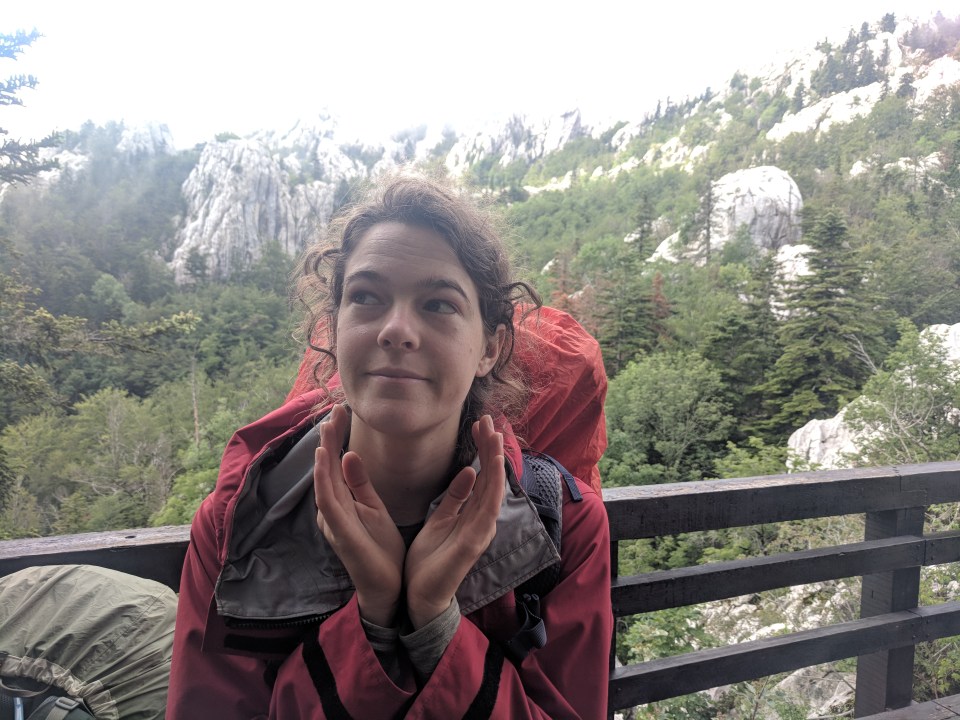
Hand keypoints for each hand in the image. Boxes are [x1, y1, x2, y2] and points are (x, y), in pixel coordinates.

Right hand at [314, 404, 404, 626]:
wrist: (387, 586)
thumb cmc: (380, 549)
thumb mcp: (373, 508)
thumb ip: (360, 483)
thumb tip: (349, 454)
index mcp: (341, 503)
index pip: (336, 465)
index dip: (336, 438)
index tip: (342, 413)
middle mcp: (332, 510)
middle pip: (327, 468)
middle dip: (328, 439)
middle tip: (333, 411)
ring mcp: (333, 521)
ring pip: (323, 481)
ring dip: (323, 454)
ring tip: (325, 428)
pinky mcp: (339, 532)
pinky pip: (328, 502)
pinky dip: (324, 479)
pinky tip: (325, 459)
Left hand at [404, 415, 505, 628]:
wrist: (421, 596)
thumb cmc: (429, 560)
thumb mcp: (440, 520)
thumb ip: (455, 498)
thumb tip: (468, 471)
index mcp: (473, 514)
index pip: (483, 475)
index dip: (483, 449)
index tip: (479, 425)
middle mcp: (483, 520)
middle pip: (492, 477)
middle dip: (491, 447)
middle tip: (490, 420)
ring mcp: (481, 531)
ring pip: (493, 489)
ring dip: (495, 461)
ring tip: (494, 435)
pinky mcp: (474, 542)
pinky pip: (486, 509)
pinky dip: (491, 487)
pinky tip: (491, 467)